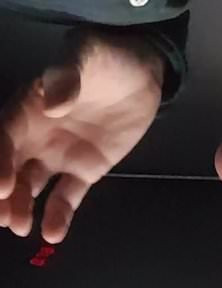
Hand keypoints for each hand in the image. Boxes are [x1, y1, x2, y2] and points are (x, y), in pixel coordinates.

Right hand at [0, 27, 163, 242]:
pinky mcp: (86, 168)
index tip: (1, 185)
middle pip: (10, 168)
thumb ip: (67, 75)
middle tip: (4, 218)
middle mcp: (37, 135)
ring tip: (22, 227)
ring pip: (32, 186)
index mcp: (29, 107)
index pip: (4, 137)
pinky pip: (67, 196)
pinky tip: (53, 234)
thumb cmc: (106, 56)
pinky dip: (58, 215)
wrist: (143, 70)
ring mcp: (61, 154)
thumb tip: (52, 105)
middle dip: (3, 194)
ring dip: (22, 207)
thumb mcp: (86, 53)